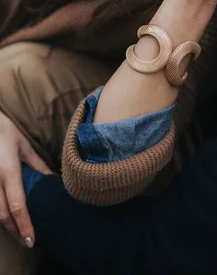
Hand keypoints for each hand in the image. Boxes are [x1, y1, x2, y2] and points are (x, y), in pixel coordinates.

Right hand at [0, 111, 52, 246]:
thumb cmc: (5, 133)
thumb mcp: (24, 147)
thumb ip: (38, 166)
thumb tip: (53, 181)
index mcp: (8, 170)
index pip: (17, 205)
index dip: (25, 225)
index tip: (32, 239)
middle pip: (3, 215)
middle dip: (16, 232)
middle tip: (28, 242)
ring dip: (6, 226)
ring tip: (20, 233)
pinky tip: (7, 218)